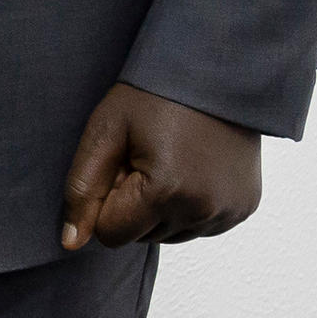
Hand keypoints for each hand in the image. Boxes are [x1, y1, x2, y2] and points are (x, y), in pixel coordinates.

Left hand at [60, 82, 262, 248]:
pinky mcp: (245, 207)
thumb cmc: (152, 97)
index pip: (112, 234)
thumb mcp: (105, 133)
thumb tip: (71, 243)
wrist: (214, 74)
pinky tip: (190, 169)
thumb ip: (83, 190)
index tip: (119, 164)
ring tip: (168, 160)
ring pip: (170, 235)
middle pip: (141, 237)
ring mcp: (230, 211)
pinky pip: (200, 226)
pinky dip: (187, 207)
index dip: (106, 200)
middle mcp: (204, 210)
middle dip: (132, 204)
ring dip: (159, 209)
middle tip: (144, 157)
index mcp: (166, 193)